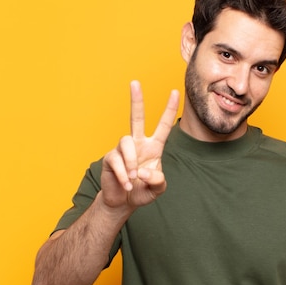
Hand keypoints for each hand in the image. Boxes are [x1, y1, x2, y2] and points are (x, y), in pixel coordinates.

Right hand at [101, 80, 179, 209]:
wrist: (123, 202)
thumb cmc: (142, 191)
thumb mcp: (157, 188)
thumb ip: (157, 180)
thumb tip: (142, 171)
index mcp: (153, 147)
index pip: (163, 126)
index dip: (169, 110)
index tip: (175, 92)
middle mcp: (138, 144)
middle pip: (136, 117)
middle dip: (136, 100)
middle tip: (135, 82)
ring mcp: (122, 150)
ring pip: (126, 142)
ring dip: (131, 162)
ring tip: (133, 178)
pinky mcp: (110, 158)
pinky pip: (116, 161)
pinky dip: (123, 175)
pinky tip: (126, 184)